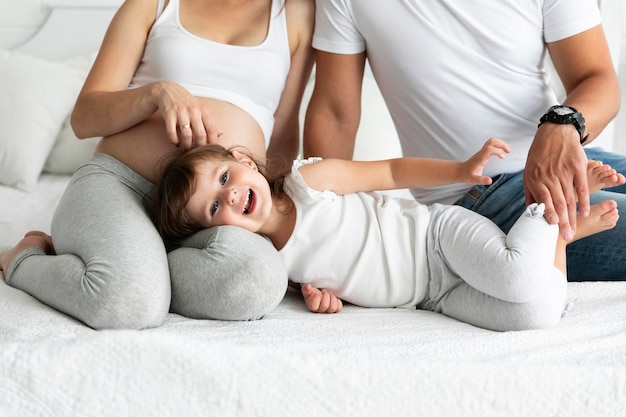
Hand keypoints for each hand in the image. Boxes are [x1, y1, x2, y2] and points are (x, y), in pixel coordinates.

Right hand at [154, 81, 222, 148]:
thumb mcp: (200, 109)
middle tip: (196, 151)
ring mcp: (181, 112)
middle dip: (199, 146)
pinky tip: (176, 142)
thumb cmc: (187, 103)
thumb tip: (220, 134)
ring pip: (186, 135)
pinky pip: (172, 132)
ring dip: (186, 145)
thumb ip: (210, 122)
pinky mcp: (169, 114)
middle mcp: (193, 111)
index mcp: (203, 110)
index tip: (209, 149)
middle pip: (200, 135)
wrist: (168, 90)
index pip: (212, 130)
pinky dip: (174, 140)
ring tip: (186, 148)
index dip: (212, 142)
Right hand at [300, 283, 342, 313]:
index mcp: (312, 306)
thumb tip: (307, 286)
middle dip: (325, 295)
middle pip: (325, 306)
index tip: (317, 293)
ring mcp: (328, 311)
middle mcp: (320, 311)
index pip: (314, 306)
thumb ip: (306, 289)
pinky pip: (339, 308)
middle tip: (324, 291)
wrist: (320, 293)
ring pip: (333, 308)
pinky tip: (333, 298)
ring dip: (332, 298)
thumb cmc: (314, 292)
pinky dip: (337, 301)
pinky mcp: (335, 310)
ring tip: (329, 294)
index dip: (316, 297)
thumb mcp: (309, 290)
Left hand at [462, 137, 510, 184]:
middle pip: (492, 141)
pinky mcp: (483, 152)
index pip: (489, 149)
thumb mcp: (474, 180)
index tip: (503, 157)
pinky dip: (498, 145)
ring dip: (501, 143)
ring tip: (508, 150)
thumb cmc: (467, 176)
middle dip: (502, 144)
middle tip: (509, 151)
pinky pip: (491, 144)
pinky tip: (502, 151)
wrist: (461, 171)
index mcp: (480, 158)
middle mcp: (481, 153)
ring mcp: (482, 151)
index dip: (497, 151)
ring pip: (492, 141)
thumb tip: (490, 181)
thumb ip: (481, 180)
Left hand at [524, 123, 588, 240]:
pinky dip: (584, 201)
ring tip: (572, 230)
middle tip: (566, 236)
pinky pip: (582, 187)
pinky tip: (585, 214)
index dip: (548, 212)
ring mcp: (564, 171)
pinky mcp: (578, 166)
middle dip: (562, 221)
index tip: (552, 226)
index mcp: (535, 178)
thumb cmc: (539, 156)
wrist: (555, 132)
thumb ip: (530, 192)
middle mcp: (550, 176)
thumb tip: (529, 212)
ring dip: (572, 216)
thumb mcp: (528, 172)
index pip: (543, 199)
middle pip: (558, 202)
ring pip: (569, 198)